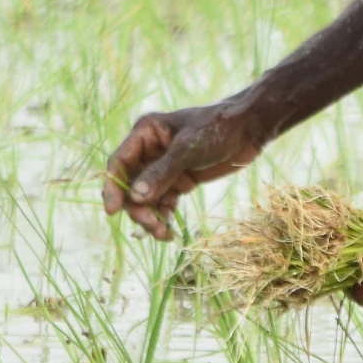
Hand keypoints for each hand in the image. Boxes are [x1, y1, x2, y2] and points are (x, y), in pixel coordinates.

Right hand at [102, 105, 262, 239]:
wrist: (249, 130)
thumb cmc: (217, 128)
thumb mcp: (188, 148)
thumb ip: (162, 172)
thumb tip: (135, 197)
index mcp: (144, 133)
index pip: (119, 162)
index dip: (113, 187)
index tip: (113, 211)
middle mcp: (149, 151)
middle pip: (130, 185)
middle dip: (136, 207)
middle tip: (150, 226)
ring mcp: (163, 168)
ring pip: (145, 198)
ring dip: (149, 217)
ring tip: (162, 234)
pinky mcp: (178, 181)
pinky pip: (163, 203)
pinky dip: (163, 217)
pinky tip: (168, 231)